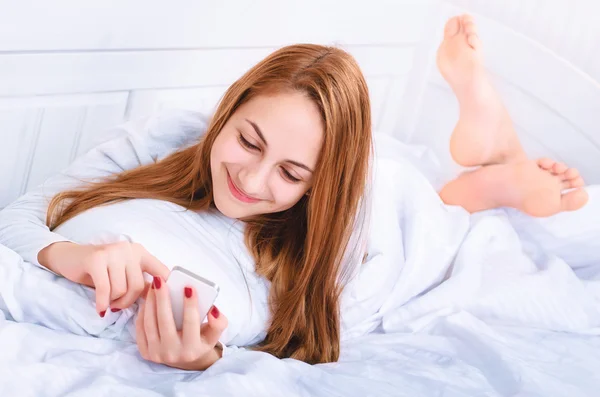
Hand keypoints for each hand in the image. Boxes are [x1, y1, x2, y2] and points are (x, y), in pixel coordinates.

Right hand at [39, 241, 169, 314]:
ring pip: (121, 289)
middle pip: (138, 286)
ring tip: (107, 301)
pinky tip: (100, 309)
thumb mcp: (123, 274)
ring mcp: (113, 252)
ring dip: (113, 302)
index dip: (166, 288)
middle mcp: (129, 250)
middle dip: (128, 302)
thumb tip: (160, 300)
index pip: (162, 271)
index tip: (166, 303)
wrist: (69, 258)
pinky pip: (105, 289)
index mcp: (141, 253)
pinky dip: (103, 303)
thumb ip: (140, 282)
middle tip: (117, 305)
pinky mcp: (96, 259)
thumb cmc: (101, 271)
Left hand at [135, 276, 227, 370]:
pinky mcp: (145, 352)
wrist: (184, 360)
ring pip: (150, 323)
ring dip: (150, 301)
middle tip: (161, 280)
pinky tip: (147, 298)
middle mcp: (173, 354)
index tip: (189, 287)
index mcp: (193, 350)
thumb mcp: (214, 334)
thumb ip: (219, 322)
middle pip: (165, 321)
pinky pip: (140, 328)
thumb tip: (213, 310)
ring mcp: (157, 354)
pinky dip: (143, 311)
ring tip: (153, 285)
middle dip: (163, 298)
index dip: (190, 304)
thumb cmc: (200, 340)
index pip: (191, 323)